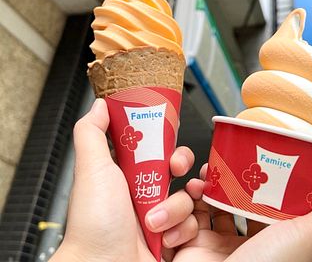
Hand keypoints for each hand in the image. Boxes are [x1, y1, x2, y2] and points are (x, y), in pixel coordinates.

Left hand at [51, 98, 197, 261]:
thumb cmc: (93, 224)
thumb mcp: (91, 169)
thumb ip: (92, 133)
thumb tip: (100, 105)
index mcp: (125, 173)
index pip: (152, 145)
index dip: (165, 138)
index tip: (170, 136)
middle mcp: (142, 191)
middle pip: (175, 166)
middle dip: (180, 164)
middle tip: (173, 170)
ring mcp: (157, 214)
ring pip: (186, 194)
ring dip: (174, 206)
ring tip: (153, 219)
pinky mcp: (169, 234)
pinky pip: (191, 221)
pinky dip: (180, 227)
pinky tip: (163, 236)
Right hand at [173, 165, 311, 261]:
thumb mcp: (306, 238)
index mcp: (266, 238)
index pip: (255, 198)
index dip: (244, 177)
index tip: (234, 159)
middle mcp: (239, 242)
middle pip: (222, 198)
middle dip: (211, 180)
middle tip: (207, 171)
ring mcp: (211, 247)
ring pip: (196, 206)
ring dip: (190, 194)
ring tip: (193, 189)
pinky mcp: (187, 251)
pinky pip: (177, 223)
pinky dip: (175, 215)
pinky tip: (179, 220)